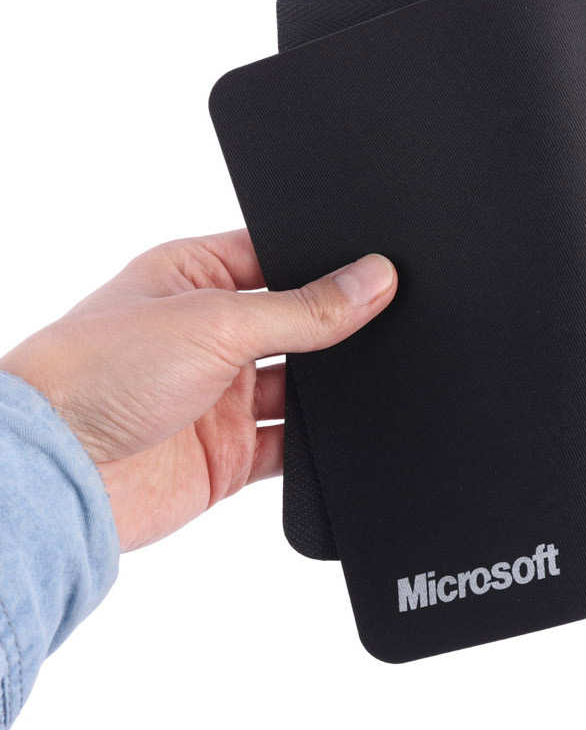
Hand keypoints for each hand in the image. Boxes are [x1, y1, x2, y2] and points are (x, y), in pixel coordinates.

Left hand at [0, 230, 396, 550]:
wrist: (57, 474)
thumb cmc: (95, 372)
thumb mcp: (215, 321)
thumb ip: (302, 308)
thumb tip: (371, 281)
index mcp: (195, 279)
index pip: (276, 259)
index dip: (324, 263)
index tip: (376, 268)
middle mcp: (210, 336)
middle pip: (295, 325)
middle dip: (331, 328)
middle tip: (380, 321)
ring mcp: (221, 397)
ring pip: (300, 389)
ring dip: (325, 389)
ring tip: (356, 379)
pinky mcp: (229, 454)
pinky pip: (289, 449)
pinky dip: (314, 446)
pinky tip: (334, 434)